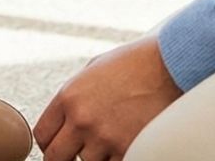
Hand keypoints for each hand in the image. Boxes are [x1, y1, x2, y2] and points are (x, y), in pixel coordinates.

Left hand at [34, 37, 182, 160]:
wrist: (172, 66)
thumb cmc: (137, 63)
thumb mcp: (94, 70)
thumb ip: (76, 95)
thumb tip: (65, 115)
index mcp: (69, 97)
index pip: (42, 135)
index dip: (49, 143)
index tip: (57, 144)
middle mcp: (82, 119)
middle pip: (55, 157)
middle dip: (65, 157)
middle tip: (76, 153)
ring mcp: (105, 137)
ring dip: (97, 156)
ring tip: (111, 138)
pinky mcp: (128, 149)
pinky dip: (117, 157)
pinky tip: (124, 143)